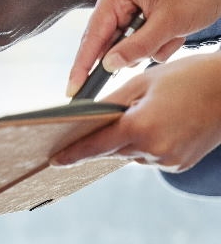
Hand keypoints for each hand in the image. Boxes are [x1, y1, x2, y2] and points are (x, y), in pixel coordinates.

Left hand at [53, 52, 220, 170]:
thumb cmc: (189, 78)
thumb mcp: (144, 82)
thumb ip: (112, 103)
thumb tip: (87, 117)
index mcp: (141, 127)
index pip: (96, 145)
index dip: (72, 153)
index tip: (53, 161)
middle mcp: (153, 149)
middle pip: (112, 150)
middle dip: (100, 140)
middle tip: (83, 132)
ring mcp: (168, 160)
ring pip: (131, 153)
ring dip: (127, 140)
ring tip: (142, 116)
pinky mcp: (179, 164)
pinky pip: (150, 156)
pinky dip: (146, 144)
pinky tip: (159, 125)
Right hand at [68, 0, 220, 95]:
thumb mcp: (168, 24)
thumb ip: (135, 48)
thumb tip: (107, 66)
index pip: (93, 34)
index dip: (83, 64)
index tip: (73, 89)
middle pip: (108, 40)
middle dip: (134, 50)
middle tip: (158, 44)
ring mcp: (126, 2)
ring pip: (125, 43)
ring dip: (150, 47)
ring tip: (175, 33)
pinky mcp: (139, 11)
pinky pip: (138, 39)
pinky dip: (157, 42)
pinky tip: (175, 32)